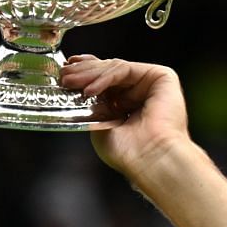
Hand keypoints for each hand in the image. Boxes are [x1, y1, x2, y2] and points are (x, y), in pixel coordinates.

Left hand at [62, 55, 191, 176]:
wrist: (149, 158)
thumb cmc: (128, 152)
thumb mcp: (98, 124)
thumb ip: (91, 105)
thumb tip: (74, 86)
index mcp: (128, 105)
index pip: (105, 80)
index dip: (85, 72)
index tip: (66, 71)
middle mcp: (140, 93)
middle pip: (108, 71)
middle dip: (83, 72)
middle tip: (64, 76)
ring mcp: (152, 84)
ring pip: (115, 68)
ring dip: (90, 74)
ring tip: (72, 83)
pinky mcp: (162, 77)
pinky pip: (126, 70)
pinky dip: (105, 78)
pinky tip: (91, 90)